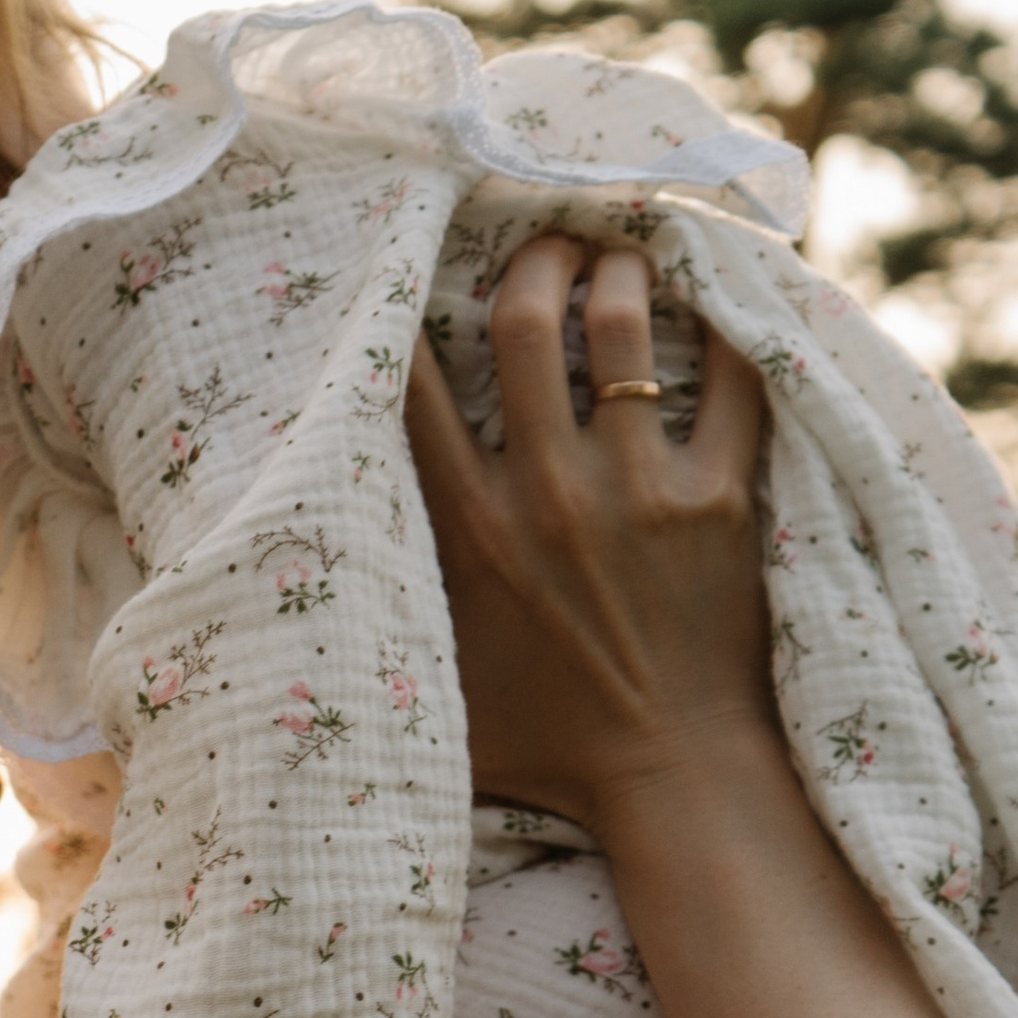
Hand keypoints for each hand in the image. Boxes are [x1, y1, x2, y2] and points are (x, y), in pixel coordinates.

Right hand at [403, 238, 772, 835]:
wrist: (675, 776)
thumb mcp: (437, 690)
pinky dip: (727, 333)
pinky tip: (716, 308)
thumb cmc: (551, 747)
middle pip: (526, 321)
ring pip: (626, 330)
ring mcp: (642, 492)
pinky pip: (735, 381)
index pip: (417, 385)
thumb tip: (283, 628)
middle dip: (532, 259)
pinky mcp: (723, 501)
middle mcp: (550, 495)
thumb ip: (382, 629)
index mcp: (472, 530)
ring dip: (620, 272)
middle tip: (546, 241)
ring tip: (622, 253)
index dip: (407, 308)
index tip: (417, 271)